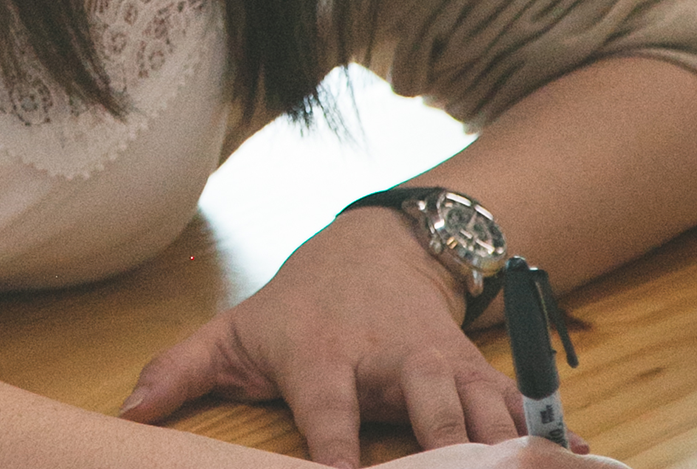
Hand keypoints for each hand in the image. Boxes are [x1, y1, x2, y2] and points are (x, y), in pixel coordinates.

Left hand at [120, 207, 583, 468]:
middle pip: (427, 413)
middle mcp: (391, 360)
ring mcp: (443, 366)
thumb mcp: (236, 331)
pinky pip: (522, 407)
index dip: (336, 453)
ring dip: (499, 452)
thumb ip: (178, 371)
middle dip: (440, 457)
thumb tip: (122, 416)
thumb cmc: (299, 306)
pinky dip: (549, 434)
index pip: (330, 413)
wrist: (377, 249)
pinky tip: (575, 461)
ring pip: (482, 412)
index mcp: (325, 356)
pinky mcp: (480, 372)